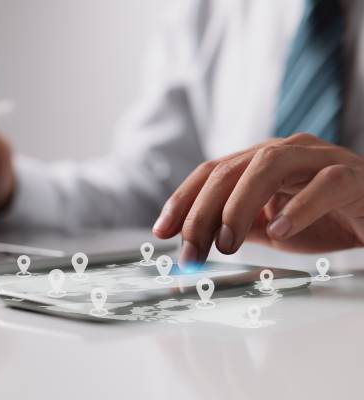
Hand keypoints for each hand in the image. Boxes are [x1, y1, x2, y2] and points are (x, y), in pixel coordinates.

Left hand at [152, 133, 363, 265]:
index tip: (162, 231)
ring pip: (268, 165)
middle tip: (192, 251)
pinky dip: (298, 207)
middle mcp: (284, 152)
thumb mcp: (268, 227)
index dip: (182, 200)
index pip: (210, 172)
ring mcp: (318, 159)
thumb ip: (235, 227)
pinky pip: (324, 183)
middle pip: (230, 170)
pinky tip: (280, 232)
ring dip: (239, 205)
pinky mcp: (352, 175)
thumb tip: (190, 242)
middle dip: (202, 212)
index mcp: (259, 161)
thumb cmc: (323, 218)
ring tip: (227, 242)